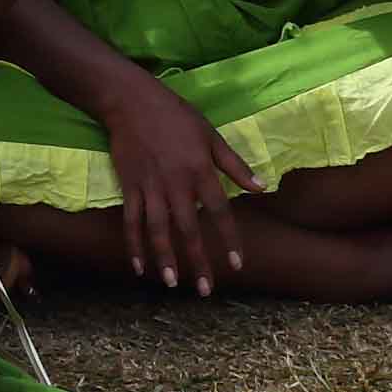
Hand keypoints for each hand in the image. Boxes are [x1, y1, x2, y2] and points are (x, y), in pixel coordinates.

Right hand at [96, 72, 258, 295]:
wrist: (131, 101)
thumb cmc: (176, 116)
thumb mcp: (211, 135)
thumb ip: (235, 165)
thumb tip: (262, 188)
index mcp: (200, 171)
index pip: (220, 211)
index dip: (229, 240)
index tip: (237, 265)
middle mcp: (176, 184)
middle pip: (188, 229)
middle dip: (197, 261)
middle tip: (204, 290)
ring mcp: (150, 186)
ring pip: (157, 230)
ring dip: (164, 258)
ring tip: (171, 283)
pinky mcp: (129, 186)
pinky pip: (130, 221)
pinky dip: (133, 244)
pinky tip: (139, 266)